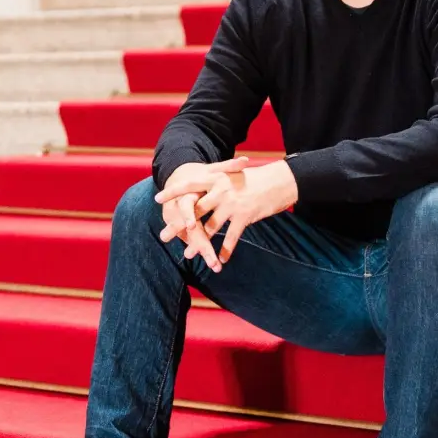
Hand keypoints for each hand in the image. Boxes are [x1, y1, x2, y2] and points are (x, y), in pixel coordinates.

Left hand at [155, 159, 298, 264]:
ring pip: (210, 228)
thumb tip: (200, 191)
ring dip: (199, 244)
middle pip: (194, 211)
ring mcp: (232, 204)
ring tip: (187, 255)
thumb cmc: (255, 179)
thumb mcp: (233, 176)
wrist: (281, 181)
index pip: (189, 185)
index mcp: (216, 178)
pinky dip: (225, 250)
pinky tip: (220, 260)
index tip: (157, 199)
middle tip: (163, 236)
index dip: (172, 192)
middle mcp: (221, 191)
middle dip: (178, 226)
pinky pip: (231, 238)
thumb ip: (215, 184)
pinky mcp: (244, 216)